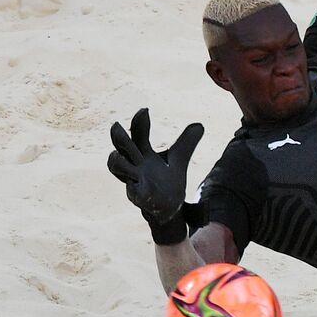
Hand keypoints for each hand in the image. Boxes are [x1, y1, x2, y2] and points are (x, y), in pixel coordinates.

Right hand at [107, 109, 202, 238]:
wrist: (168, 207)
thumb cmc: (167, 180)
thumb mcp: (179, 159)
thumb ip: (186, 143)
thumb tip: (200, 125)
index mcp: (144, 153)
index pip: (138, 134)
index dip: (139, 122)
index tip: (145, 110)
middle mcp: (136, 164)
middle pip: (122, 148)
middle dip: (120, 138)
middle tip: (116, 125)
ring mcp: (135, 180)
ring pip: (118, 168)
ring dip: (118, 162)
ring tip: (116, 155)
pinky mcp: (139, 196)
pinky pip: (132, 191)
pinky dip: (132, 188)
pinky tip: (134, 184)